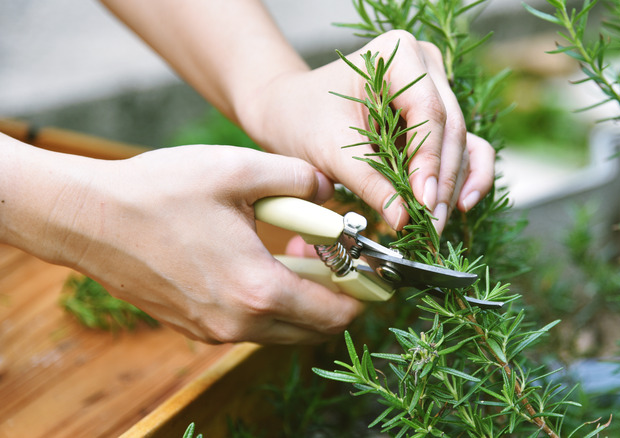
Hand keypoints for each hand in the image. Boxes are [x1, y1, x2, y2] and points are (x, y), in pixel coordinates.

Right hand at [7, 144, 362, 343]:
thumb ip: (299, 179)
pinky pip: (252, 325)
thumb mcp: (240, 170)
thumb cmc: (159, 191)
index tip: (373, 271)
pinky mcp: (194, 328)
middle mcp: (239, 324)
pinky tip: (259, 260)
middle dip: (335, 295)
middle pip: (314, 328)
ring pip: (283, 329)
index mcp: (258, 290)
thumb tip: (330, 190)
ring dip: (302, 298)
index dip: (364, 293)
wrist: (88, 219)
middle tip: (333, 253)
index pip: (335, 312)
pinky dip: (270, 301)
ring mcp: (214, 331)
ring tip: (295, 250)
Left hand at [238, 30, 494, 233]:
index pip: (427, 111)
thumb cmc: (304, 119)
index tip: (423, 202)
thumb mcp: (330, 151)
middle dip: (441, 182)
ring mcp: (437, 91)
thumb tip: (403, 219)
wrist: (290, 111)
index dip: (429, 160)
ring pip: (461, 143)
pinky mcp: (439, 119)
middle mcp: (426, 67)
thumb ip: (369, 183)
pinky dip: (466, 177)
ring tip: (435, 225)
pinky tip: (460, 206)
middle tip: (431, 225)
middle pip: (450, 129)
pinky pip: (466, 148)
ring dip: (452, 187)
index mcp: (398, 54)